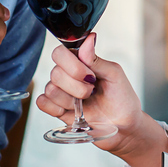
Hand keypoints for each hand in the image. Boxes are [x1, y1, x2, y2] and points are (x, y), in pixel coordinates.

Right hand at [34, 34, 167, 166]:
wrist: (124, 126)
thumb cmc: (122, 99)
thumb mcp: (115, 75)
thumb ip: (97, 59)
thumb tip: (88, 39)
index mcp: (80, 63)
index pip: (59, 53)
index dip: (72, 65)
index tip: (90, 75)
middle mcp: (68, 75)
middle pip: (55, 73)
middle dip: (77, 86)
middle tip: (92, 92)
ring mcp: (62, 93)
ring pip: (50, 89)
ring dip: (70, 99)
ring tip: (85, 103)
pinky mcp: (58, 110)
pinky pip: (42, 103)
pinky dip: (55, 108)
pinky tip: (72, 110)